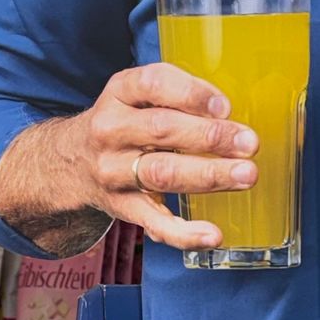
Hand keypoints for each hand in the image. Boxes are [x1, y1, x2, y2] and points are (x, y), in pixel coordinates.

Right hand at [0, 62, 258, 253]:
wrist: (70, 162)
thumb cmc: (125, 123)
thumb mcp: (139, 96)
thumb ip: (179, 97)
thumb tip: (229, 115)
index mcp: (120, 92)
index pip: (153, 84)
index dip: (190, 94)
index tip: (225, 107)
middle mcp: (110, 129)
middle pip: (161, 130)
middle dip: (209, 137)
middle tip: (249, 143)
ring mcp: (113, 170)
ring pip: (161, 173)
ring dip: (207, 175)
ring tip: (245, 175)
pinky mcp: (121, 206)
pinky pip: (153, 221)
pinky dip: (185, 232)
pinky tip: (213, 234)